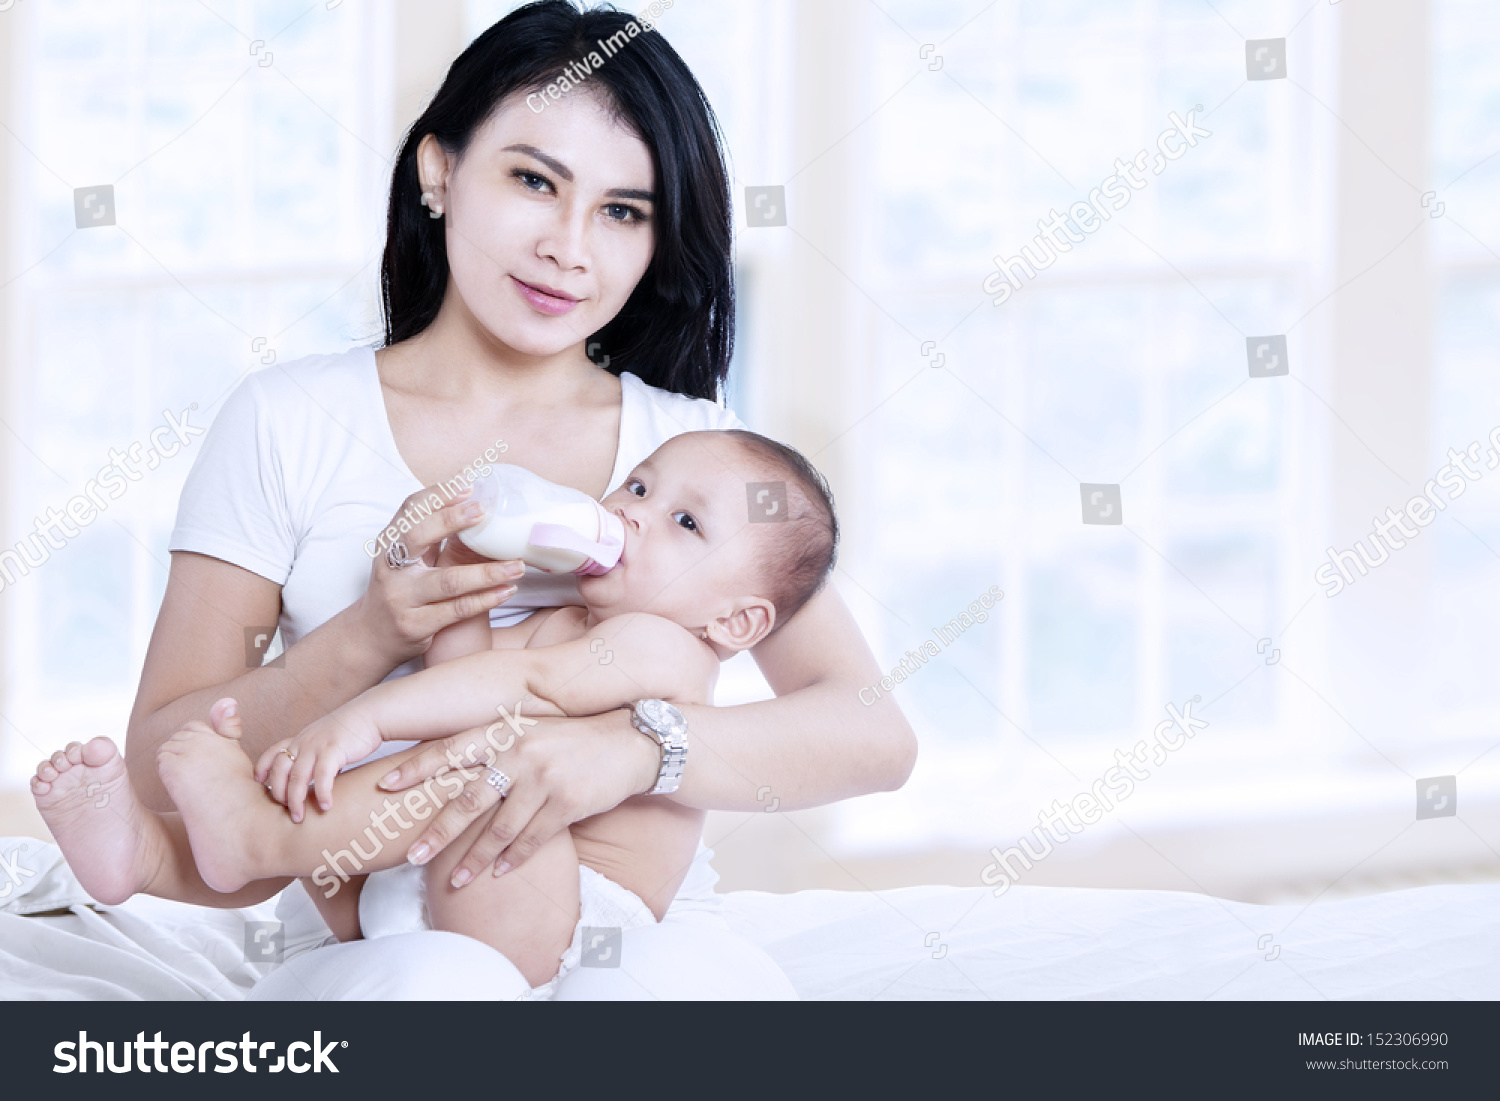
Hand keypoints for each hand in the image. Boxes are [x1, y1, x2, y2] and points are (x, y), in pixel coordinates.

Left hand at [253, 706, 381, 821]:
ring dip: (296, 800)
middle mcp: (305, 741)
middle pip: (280, 770)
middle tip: (286, 810)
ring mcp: (317, 745)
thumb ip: (317, 758)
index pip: (273, 751)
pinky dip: (321, 793)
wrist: (372, 714)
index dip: (263, 767)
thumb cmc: (353, 731)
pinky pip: (322, 775)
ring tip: (300, 817)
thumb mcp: (327, 741)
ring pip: (297, 776)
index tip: (260, 782)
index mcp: (302, 738)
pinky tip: (325, 805)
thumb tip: (317, 781)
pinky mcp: (334, 749)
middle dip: (278, 793)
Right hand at [354, 483, 526, 665]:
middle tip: (484, 511)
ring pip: (448, 581)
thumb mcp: (407, 558)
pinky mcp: (415, 625)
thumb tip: (471, 499)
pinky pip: (456, 610)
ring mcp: (401, 598)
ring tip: (518, 566)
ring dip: (487, 572)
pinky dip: (485, 599)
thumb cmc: (399, 589)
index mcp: (389, 544)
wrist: (371, 638)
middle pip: (418, 537)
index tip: (467, 485)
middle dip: (451, 520)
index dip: (437, 495)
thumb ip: (431, 534)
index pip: (410, 510)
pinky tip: (507, 590)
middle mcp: (391, 568)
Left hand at [377, 710, 659, 886]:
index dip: (417, 767)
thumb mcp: (532, 728)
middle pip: (468, 798)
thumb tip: (452, 767)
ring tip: (453, 881)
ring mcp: (545, 779)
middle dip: (438, 831)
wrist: (631, 742)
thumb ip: (497, 744)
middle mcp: (521, 752)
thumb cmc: (574, 738)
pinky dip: (512, 859)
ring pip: (499, 828)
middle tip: (411, 855)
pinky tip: (497, 874)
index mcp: (506, 731)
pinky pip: (532, 839)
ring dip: (473, 859)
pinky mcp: (568, 803)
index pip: (451, 749)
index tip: (385, 785)